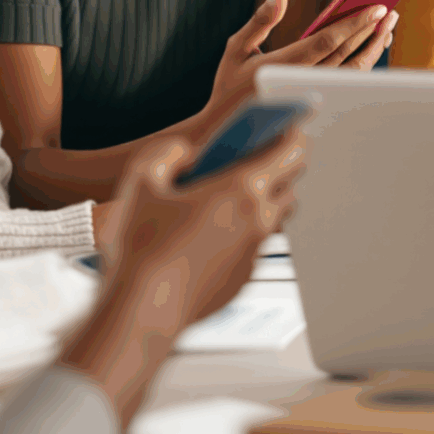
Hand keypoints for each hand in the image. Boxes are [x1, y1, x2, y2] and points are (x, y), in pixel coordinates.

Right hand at [58, 129, 307, 424]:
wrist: (144, 309)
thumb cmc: (143, 248)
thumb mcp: (142, 180)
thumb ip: (167, 153)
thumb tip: (183, 153)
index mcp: (241, 188)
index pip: (291, 151)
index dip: (291, 132)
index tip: (286, 123)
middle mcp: (258, 219)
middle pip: (289, 184)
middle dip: (278, 166)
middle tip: (255, 156)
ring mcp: (254, 251)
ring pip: (275, 215)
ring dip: (263, 198)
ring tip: (231, 192)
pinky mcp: (244, 276)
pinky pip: (255, 244)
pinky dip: (244, 231)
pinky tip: (211, 231)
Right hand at [196, 0, 396, 131]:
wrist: (228, 130)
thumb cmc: (230, 85)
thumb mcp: (236, 48)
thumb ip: (261, 19)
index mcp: (281, 67)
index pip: (326, 42)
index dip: (353, 25)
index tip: (375, 9)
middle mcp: (300, 84)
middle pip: (345, 56)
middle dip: (369, 32)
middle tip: (389, 11)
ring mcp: (311, 97)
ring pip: (351, 73)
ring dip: (371, 49)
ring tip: (386, 27)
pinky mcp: (317, 103)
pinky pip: (347, 83)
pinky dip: (363, 64)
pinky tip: (371, 47)